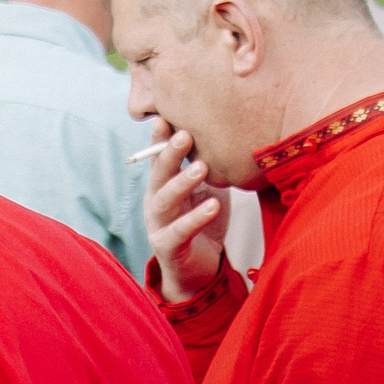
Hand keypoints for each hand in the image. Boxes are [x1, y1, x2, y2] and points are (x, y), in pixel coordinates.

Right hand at [144, 120, 225, 303]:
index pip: (159, 157)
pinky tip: (213, 206)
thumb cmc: (202, 222)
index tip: (166, 115)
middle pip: (157, 173)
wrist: (197, 269)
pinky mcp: (167, 247)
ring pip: (163, 200)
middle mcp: (155, 202)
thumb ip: (207, 166)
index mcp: (163, 185)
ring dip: (181, 182)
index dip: (160, 138)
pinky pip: (179, 232)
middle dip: (168, 153)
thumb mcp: (206, 189)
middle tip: (184, 133)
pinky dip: (195, 218)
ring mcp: (157, 225)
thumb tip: (229, 133)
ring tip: (201, 167)